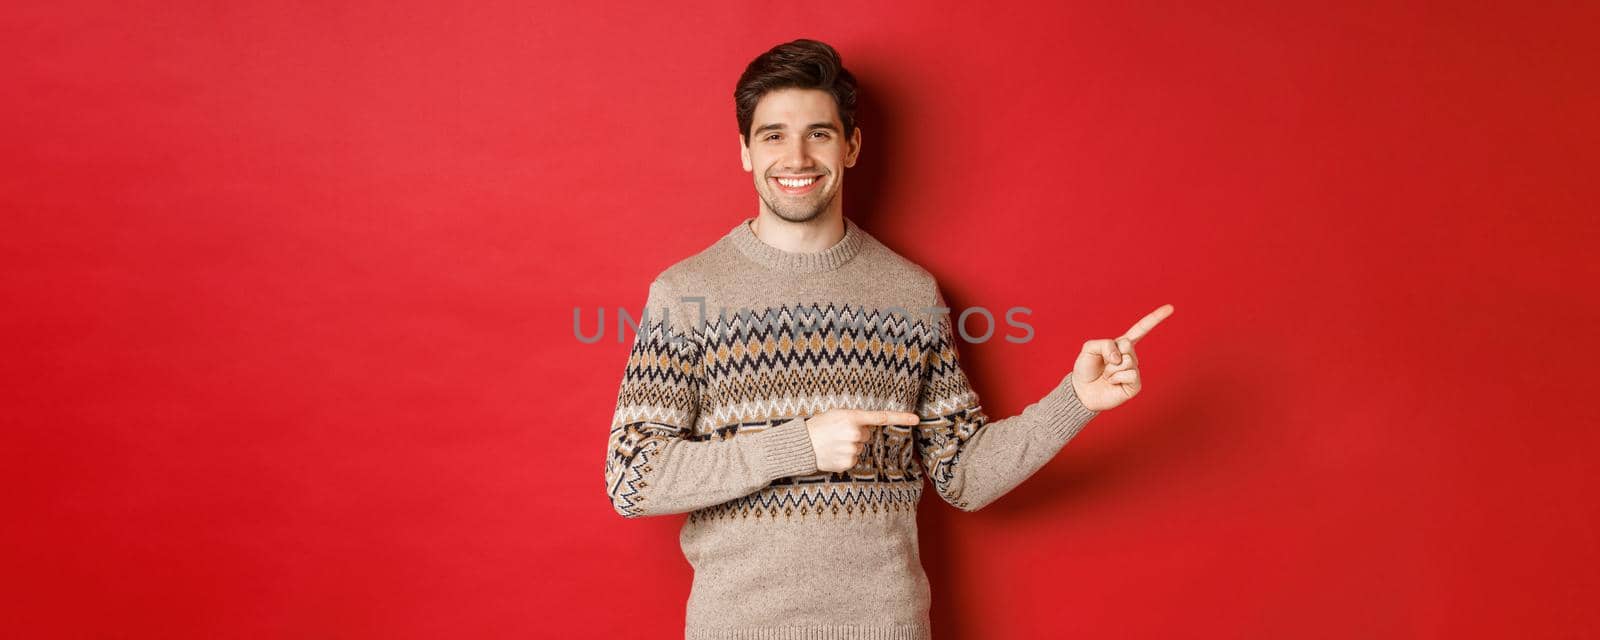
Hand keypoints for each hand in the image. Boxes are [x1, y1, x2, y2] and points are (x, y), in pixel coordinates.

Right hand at [804, 409, 920, 472]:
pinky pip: (854, 459)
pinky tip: (833, 453)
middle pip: (867, 434)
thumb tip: (868, 429)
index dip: (901, 417)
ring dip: (850, 446)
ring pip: (860, 447)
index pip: (882, 417)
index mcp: (852, 417)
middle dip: (856, 434)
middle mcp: (855, 433)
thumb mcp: (836, 414)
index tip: (916, 419)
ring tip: (833, 443)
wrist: (802, 445)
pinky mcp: (848, 463)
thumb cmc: (818, 426)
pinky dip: (846, 457)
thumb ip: (855, 418)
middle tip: (838, 433)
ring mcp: (852, 450)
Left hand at [1071, 304, 1174, 411]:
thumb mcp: (1089, 348)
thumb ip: (1104, 344)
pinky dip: (1117, 378)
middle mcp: (1131, 356)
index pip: (1141, 329)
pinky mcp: (1135, 385)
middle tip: (1104, 364)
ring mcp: (1134, 370)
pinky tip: (1112, 382)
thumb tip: (1120, 358)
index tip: (1171, 308)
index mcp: (1122, 345)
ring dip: (1111, 369)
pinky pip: (1131, 374)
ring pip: (1127, 360)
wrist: (1082, 391)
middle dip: (1111, 353)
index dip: (1155, 318)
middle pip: (1127, 345)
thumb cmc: (1085, 369)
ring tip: (1106, 375)